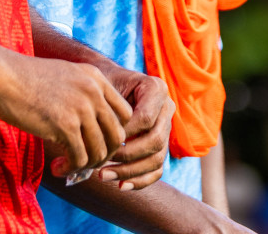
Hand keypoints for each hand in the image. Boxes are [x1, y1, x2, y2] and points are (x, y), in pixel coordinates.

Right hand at [0, 53, 131, 173]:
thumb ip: (83, 94)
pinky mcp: (65, 126)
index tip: (94, 143)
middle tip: (84, 160)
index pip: (124, 114)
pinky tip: (57, 167)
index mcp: (95, 77)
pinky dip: (70, 169)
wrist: (0, 75)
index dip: (112, 134)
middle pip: (117, 136)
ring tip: (67, 166)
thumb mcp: (64, 75)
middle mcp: (93, 91)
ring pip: (100, 151)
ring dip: (85, 165)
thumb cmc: (25, 77)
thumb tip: (94, 128)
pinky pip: (80, 159)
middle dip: (103, 154)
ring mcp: (81, 108)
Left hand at [94, 66, 172, 188]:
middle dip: (127, 156)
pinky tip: (121, 185)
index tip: (101, 138)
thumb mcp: (103, 83)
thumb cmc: (101, 82)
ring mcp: (166, 128)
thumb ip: (108, 102)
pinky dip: (140, 180)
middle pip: (155, 141)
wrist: (105, 83)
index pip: (145, 118)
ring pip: (157, 158)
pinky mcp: (161, 145)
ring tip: (103, 176)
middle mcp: (166, 108)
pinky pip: (157, 169)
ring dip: (130, 172)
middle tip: (101, 163)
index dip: (125, 132)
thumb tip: (106, 136)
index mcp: (155, 88)